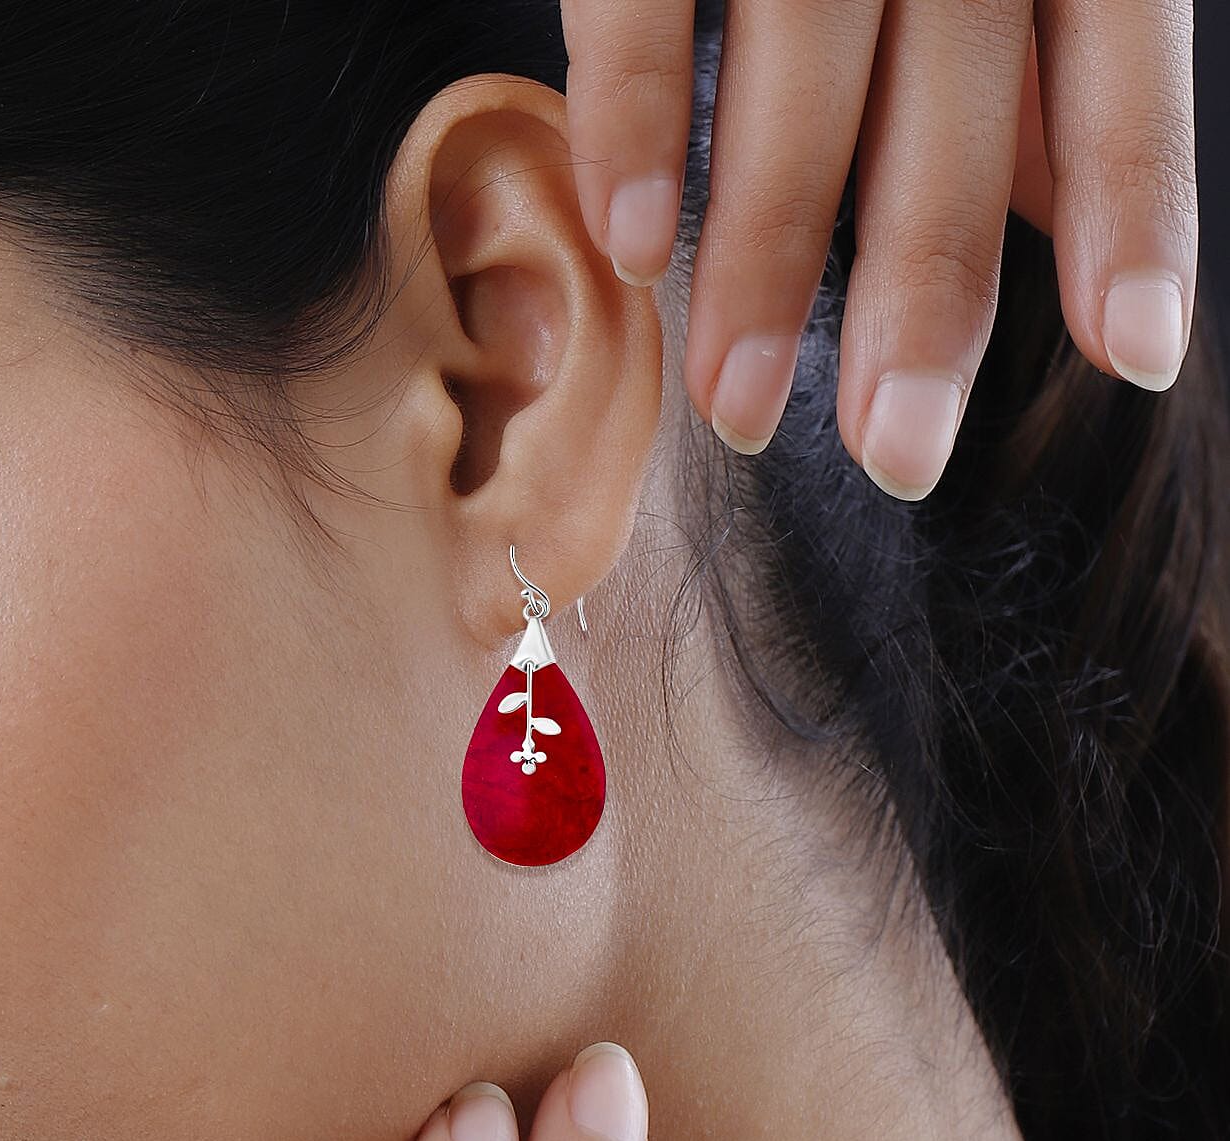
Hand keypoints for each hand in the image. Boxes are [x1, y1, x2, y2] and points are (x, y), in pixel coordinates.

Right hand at [560, 0, 1196, 500]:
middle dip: (925, 297)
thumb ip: (1035, 51)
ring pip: (804, 79)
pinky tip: (634, 250)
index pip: (1117, 69)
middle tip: (899, 458)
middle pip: (953, 112)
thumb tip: (1064, 215)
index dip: (1133, 213)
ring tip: (738, 408)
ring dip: (769, 261)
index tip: (1137, 357)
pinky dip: (640, 121)